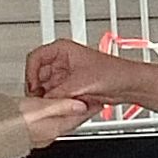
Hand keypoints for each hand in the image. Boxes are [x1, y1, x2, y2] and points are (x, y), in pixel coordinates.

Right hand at [15, 89, 88, 146]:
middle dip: (78, 107)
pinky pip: (47, 120)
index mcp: (55, 126)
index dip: (87, 104)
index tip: (95, 97)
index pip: (78, 115)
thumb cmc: (12, 120)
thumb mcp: (41, 108)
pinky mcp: (31, 133)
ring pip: (59, 118)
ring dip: (65, 109)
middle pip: (71, 117)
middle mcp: (50, 133)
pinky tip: (49, 106)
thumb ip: (61, 105)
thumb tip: (79, 104)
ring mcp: (41, 134)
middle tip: (86, 97)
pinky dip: (52, 112)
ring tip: (71, 99)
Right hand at [24, 39, 145, 113]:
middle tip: (39, 103)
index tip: (32, 89)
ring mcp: (66, 75)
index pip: (34, 59)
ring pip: (47, 88)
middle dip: (39, 91)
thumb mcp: (79, 83)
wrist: (127, 85)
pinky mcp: (71, 88)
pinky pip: (57, 97)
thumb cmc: (112, 73)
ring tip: (53, 107)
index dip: (30, 75)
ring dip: (49, 99)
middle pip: (38, 76)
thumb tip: (44, 103)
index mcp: (62, 49)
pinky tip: (61, 109)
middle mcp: (62, 61)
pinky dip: (57, 104)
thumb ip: (59, 94)